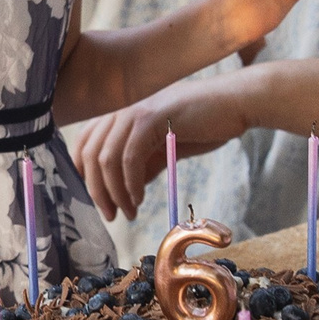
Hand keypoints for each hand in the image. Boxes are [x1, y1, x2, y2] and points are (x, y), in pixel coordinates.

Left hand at [72, 75, 251, 221]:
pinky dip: (131, 184)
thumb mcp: (164, 147)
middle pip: (90, 155)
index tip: (99, 202)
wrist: (234, 104)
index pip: (84, 145)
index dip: (84, 176)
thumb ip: (143, 163)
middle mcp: (121, 108)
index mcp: (120, 112)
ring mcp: (134, 110)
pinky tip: (140, 199)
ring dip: (114, 193)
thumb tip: (125, 192)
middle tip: (111, 216)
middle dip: (96, 192)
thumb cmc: (203, 123)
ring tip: (128, 212)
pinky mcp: (151, 117)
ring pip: (107, 159)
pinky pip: (130, 158)